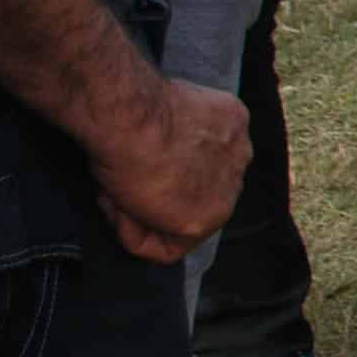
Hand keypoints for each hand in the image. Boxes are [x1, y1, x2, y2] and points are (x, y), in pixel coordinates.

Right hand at [88, 76, 250, 261]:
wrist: (133, 118)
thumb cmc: (136, 109)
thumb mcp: (170, 114)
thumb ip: (177, 136)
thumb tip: (158, 157)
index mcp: (234, 125)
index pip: (203, 160)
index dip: (162, 167)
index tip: (133, 162)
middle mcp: (240, 157)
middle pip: (196, 192)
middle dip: (157, 196)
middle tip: (120, 185)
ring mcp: (227, 192)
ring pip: (182, 222)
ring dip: (142, 217)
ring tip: (115, 194)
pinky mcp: (204, 221)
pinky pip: (167, 248)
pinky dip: (134, 236)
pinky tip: (118, 209)